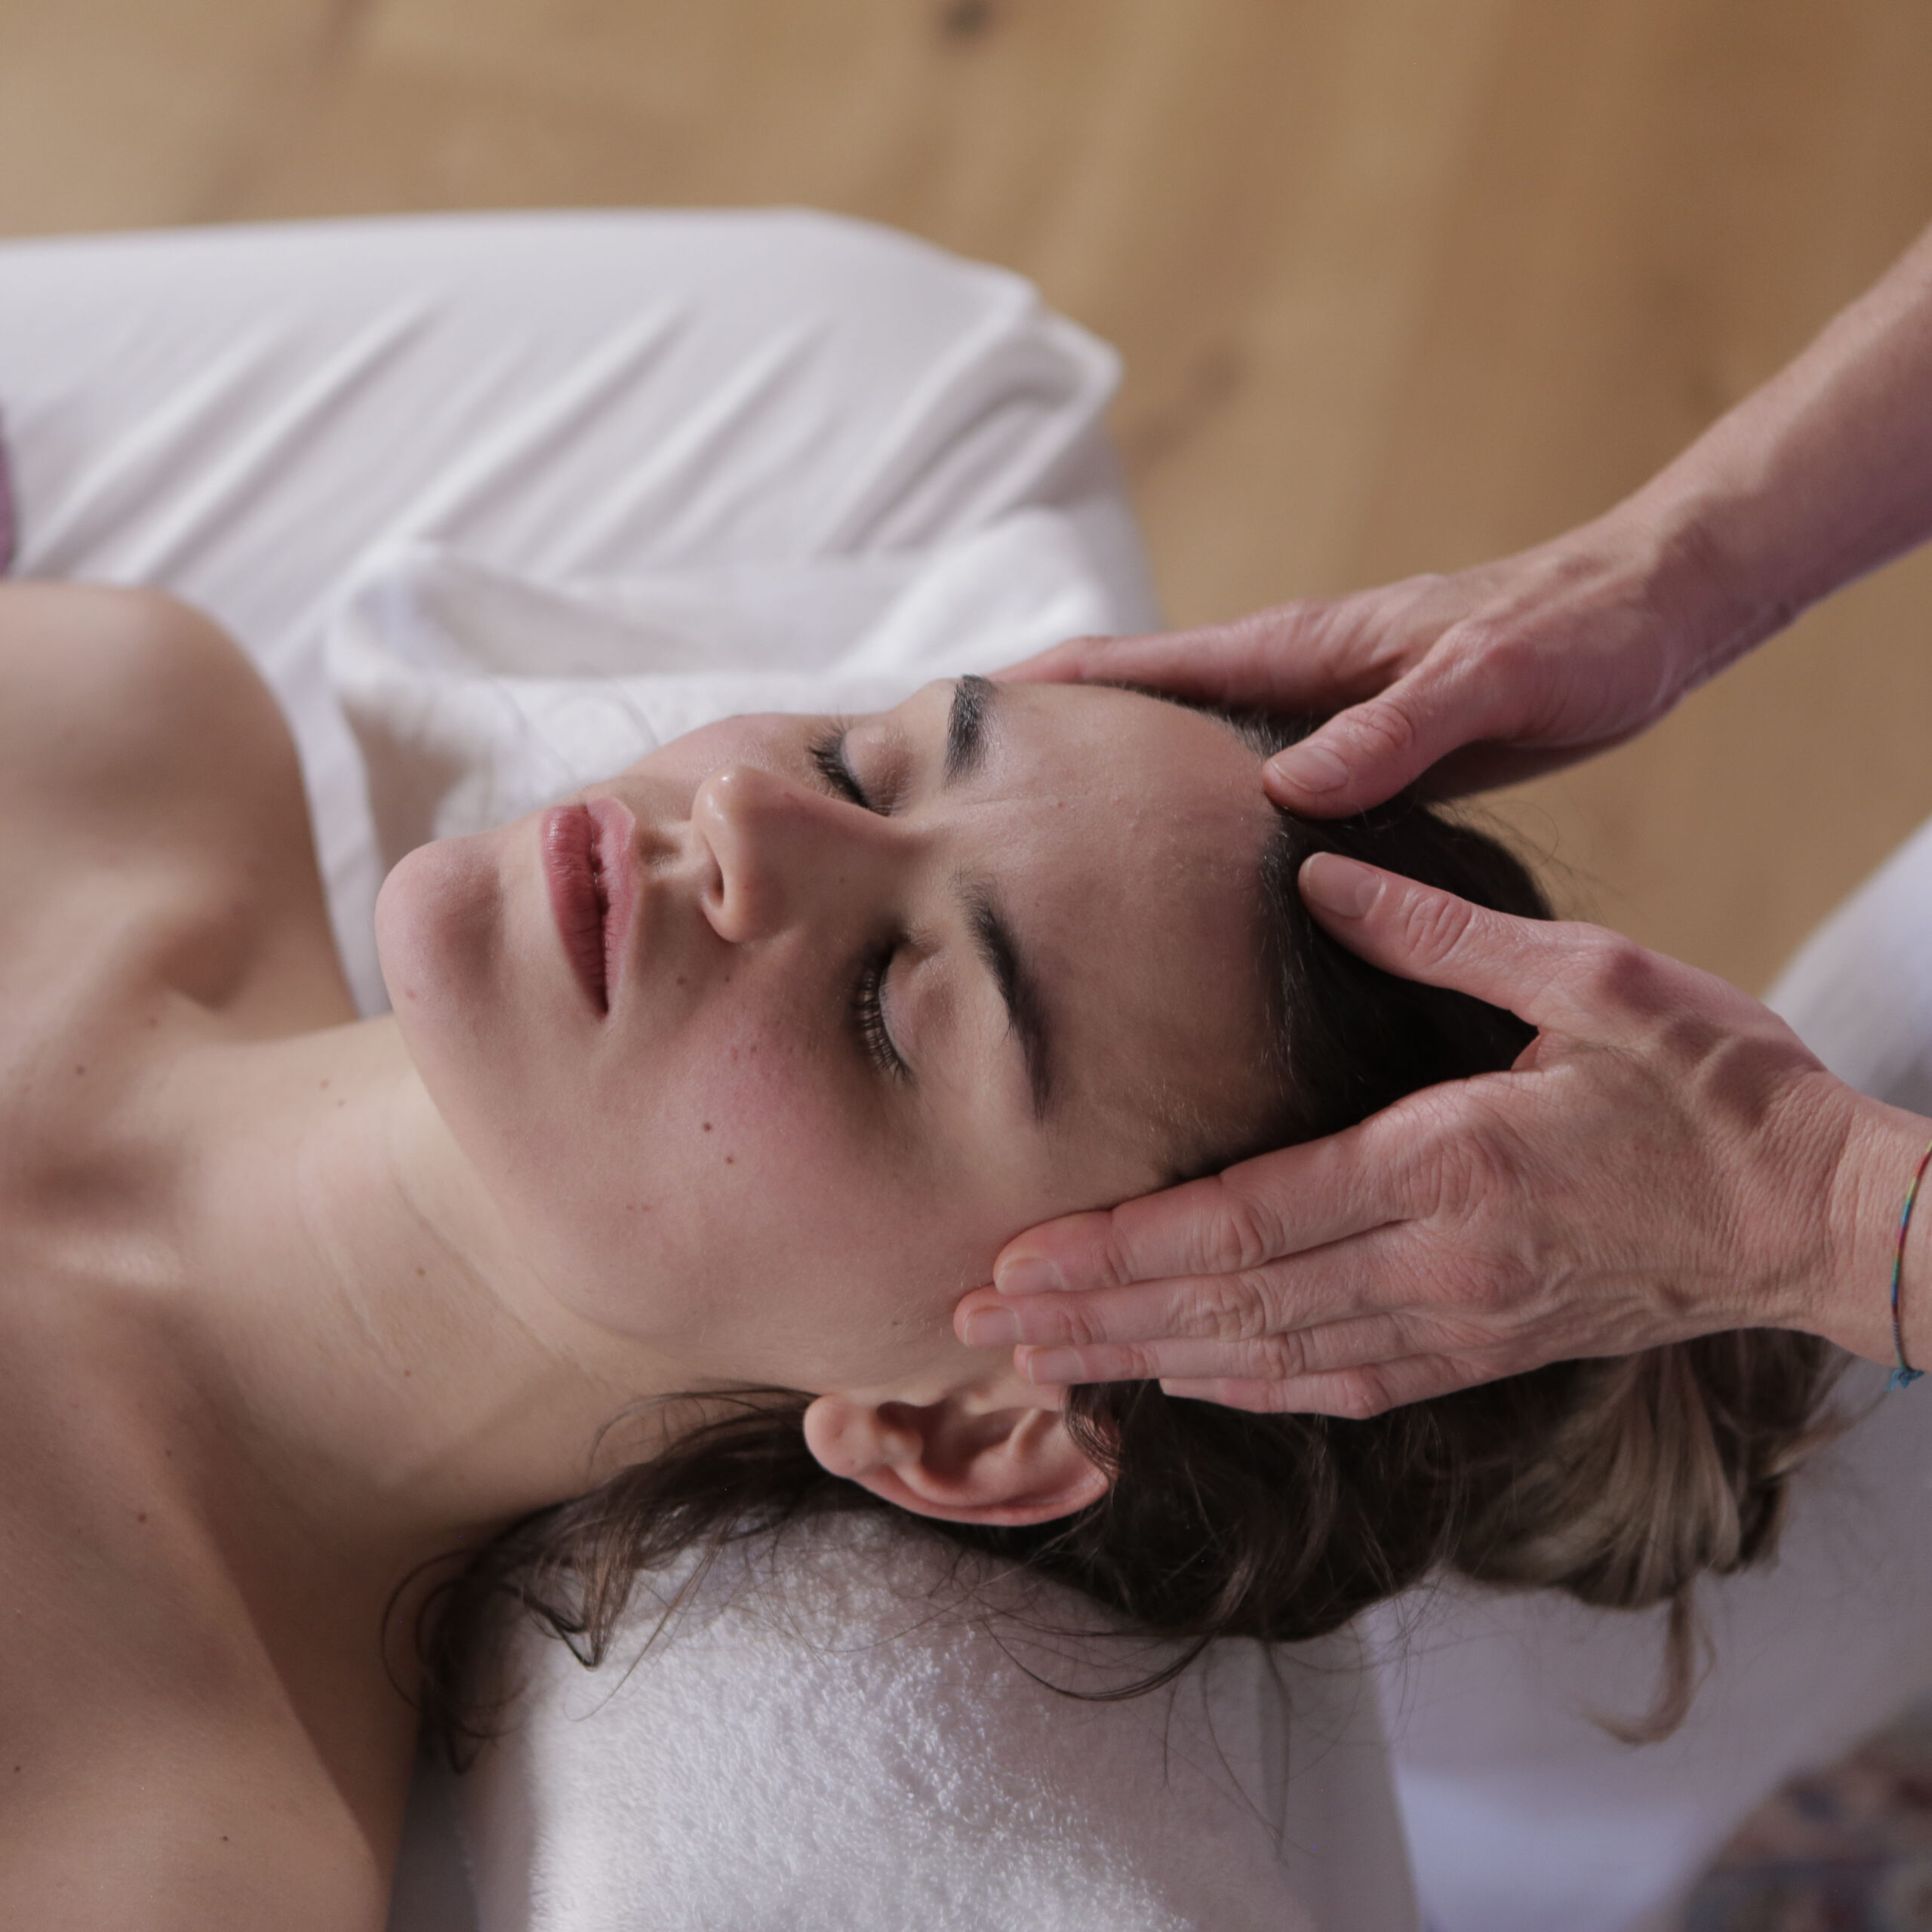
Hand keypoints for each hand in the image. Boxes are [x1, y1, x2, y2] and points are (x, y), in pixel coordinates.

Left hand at [956, 853, 1896, 1416]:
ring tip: (1040, 1362)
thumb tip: (1323, 870)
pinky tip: (1180, 1381)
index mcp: (1450, 1164)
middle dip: (1094, 1319)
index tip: (1019, 1258)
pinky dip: (1248, 1386)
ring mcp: (1462, 1323)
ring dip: (1145, 1361)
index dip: (1120, 1250)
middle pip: (1230, 1306)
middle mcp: (1440, 1263)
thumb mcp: (1591, 979)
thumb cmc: (1718, 1089)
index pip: (1246, 1221)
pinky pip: (1343, 1383)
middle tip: (978, 1324)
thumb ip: (1440, 932)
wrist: (1824, 1220)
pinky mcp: (1486, 1350)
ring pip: (1269, 1358)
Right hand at [1004, 512, 1725, 817]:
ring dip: (1117, 785)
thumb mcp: (1490, 684)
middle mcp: (1286, 682)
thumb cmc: (1576, 636)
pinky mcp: (1353, 758)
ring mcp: (1315, 720)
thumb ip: (1391, 732)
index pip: (1136, 662)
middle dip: (1049, 740)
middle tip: (964, 802)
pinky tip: (1181, 872)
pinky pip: (1247, 790)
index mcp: (1296, 651)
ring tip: (1044, 846)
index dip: (1041, 688)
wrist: (1649, 615)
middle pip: (1136, 707)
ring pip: (1186, 754)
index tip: (947, 717)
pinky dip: (1196, 816)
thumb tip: (1280, 792)